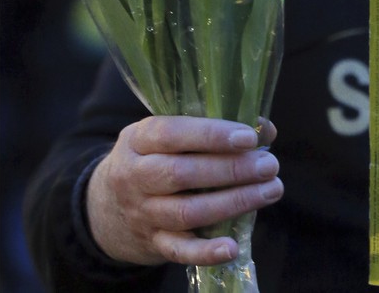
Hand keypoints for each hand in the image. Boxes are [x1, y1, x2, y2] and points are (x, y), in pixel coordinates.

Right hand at [86, 116, 282, 265]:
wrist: (107, 208)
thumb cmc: (155, 159)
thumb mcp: (170, 135)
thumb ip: (214, 127)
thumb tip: (265, 128)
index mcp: (139, 139)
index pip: (171, 133)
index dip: (211, 135)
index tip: (248, 138)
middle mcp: (134, 176)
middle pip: (181, 174)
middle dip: (231, 169)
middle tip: (269, 165)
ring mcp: (143, 212)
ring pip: (187, 212)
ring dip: (234, 202)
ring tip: (271, 190)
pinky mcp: (154, 242)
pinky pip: (179, 251)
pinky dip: (206, 252)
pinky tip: (232, 247)